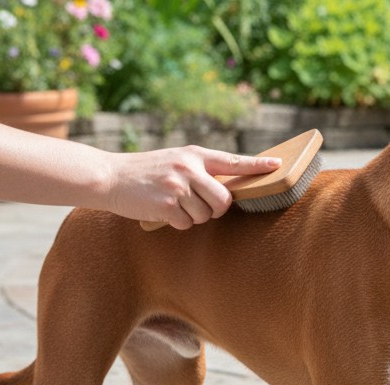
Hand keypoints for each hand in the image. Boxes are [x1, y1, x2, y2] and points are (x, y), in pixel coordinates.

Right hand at [105, 146, 281, 229]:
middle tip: (199, 206)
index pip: (233, 161)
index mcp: (195, 155)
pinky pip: (186, 223)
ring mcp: (178, 186)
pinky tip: (163, 210)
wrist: (111, 176)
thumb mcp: (176, 161)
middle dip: (216, 209)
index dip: (257, 166)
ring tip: (174, 203)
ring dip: (193, 216)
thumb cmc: (147, 172)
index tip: (278, 166)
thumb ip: (201, 170)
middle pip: (224, 200)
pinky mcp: (166, 204)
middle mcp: (189, 168)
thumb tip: (229, 188)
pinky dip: (178, 222)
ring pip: (206, 215)